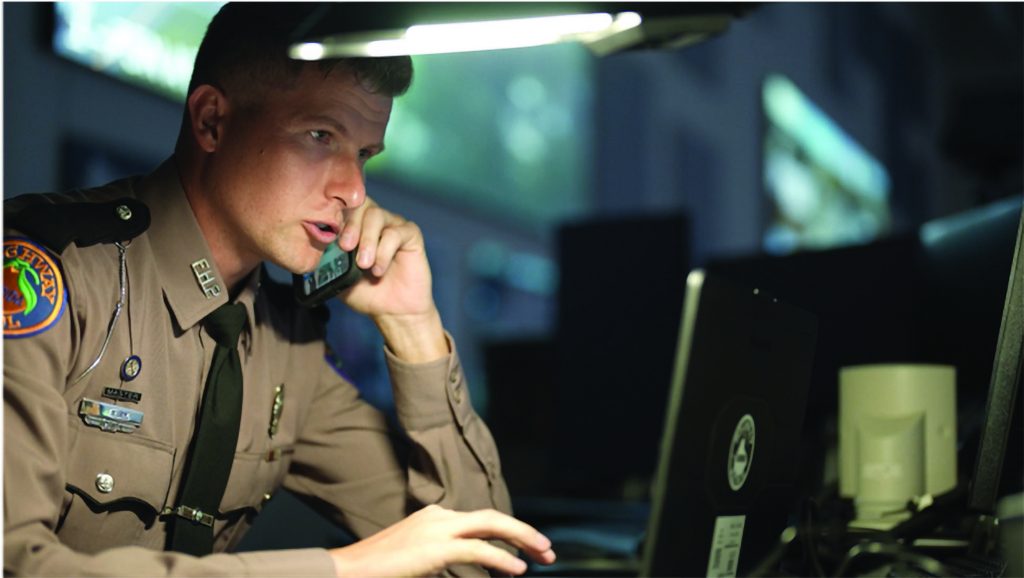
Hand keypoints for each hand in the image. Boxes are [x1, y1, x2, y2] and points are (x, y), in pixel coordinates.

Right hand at [328, 505, 556, 576]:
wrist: (346, 572)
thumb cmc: (378, 571)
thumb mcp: (418, 561)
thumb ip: (442, 559)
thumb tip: (466, 566)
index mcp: (434, 518)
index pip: (481, 521)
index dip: (509, 533)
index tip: (529, 551)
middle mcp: (438, 517)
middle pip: (492, 518)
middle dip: (524, 532)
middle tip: (548, 550)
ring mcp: (437, 529)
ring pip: (492, 526)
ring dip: (522, 540)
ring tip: (544, 556)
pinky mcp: (435, 547)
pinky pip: (478, 550)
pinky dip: (502, 558)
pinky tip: (518, 569)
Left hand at [336, 197, 446, 361]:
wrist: (392, 312)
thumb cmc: (365, 293)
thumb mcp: (338, 277)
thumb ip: (326, 260)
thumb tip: (311, 247)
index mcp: (354, 225)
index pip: (342, 204)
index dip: (334, 213)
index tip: (328, 235)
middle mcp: (373, 220)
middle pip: (359, 203)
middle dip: (350, 225)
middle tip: (345, 247)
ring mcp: (393, 225)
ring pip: (376, 215)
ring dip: (367, 240)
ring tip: (363, 265)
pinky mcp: (410, 234)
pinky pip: (395, 232)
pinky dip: (384, 251)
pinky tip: (378, 270)